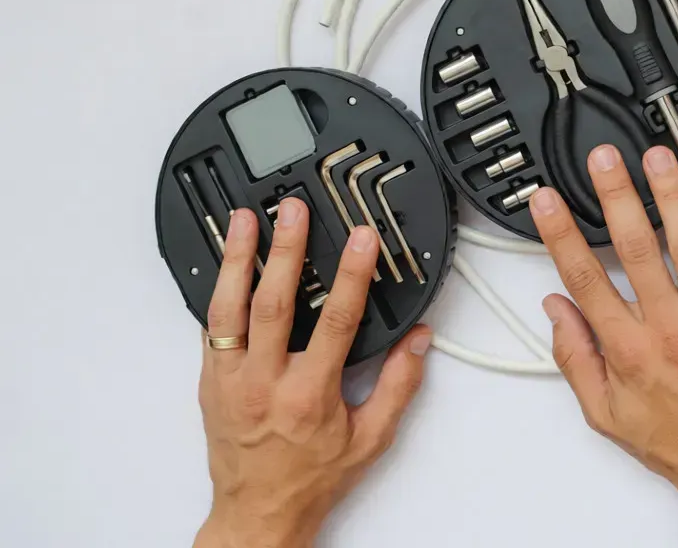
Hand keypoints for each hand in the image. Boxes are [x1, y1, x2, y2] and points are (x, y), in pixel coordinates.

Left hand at [195, 200, 431, 547]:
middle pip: (272, 304)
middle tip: (292, 212)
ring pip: (228, 310)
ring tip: (244, 222)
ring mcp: (230, 381)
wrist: (258, 513)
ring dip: (236, 260)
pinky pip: (209, 329)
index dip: (351, 275)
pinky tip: (224, 265)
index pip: (335, 322)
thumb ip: (398, 385)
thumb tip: (418, 342)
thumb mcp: (371, 438)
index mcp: (309, 394)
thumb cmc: (310, 479)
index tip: (360, 240)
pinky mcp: (210, 382)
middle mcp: (264, 384)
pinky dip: (216, 292)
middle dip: (284, 250)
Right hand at [530, 145, 677, 547]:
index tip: (547, 201)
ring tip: (658, 159)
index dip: (560, 233)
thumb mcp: (605, 414)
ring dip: (672, 197)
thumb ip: (575, 358)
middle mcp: (670, 330)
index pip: (585, 278)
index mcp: (629, 350)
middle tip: (604, 159)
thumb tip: (556, 309)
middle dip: (615, 196)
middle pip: (636, 249)